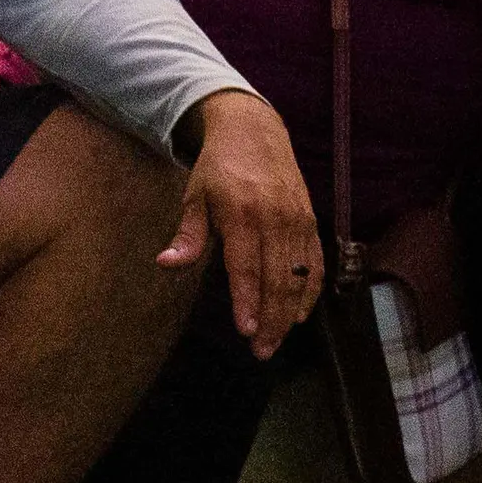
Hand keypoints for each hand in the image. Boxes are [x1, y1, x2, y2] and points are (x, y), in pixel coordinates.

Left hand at [167, 91, 321, 355]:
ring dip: (288, 313)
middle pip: (276, 279)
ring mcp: (298, 221)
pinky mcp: (311, 221)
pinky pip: (315, 263)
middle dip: (270, 319)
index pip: (246, 266)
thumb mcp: (194, 195)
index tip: (246, 331)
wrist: (255, 131)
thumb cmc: (218, 168)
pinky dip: (310, 291)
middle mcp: (275, 219)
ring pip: (298, 276)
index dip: (247, 300)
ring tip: (277, 342)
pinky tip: (298, 315)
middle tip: (261, 351)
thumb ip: (188, 234)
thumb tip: (166, 263)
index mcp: (242, 213)